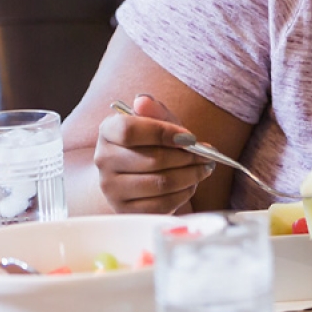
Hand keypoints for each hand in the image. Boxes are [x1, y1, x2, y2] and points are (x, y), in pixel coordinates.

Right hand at [93, 94, 215, 213]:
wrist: (131, 174)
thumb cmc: (148, 143)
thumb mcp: (154, 122)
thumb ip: (154, 111)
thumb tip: (143, 101)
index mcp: (108, 132)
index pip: (129, 131)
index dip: (163, 133)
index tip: (190, 137)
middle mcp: (104, 160)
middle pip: (152, 160)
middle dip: (187, 157)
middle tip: (207, 155)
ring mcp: (111, 188)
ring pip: (160, 184)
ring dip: (191, 175)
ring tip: (204, 168)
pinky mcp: (125, 210)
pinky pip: (162, 204)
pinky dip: (184, 193)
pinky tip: (192, 184)